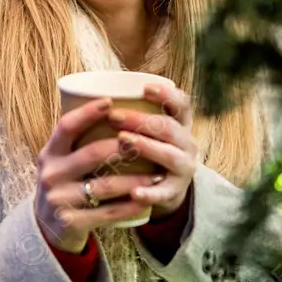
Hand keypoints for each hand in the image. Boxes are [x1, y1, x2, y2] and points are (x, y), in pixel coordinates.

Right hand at [34, 98, 157, 253]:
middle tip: (146, 142)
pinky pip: (107, 212)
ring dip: (134, 179)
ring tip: (156, 175)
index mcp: (49, 153)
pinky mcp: (71, 222)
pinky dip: (129, 206)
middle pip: (91, 154)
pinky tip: (145, 200)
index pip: (66, 126)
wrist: (45, 228)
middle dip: (122, 147)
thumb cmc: (63, 184)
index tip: (110, 101)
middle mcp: (51, 174)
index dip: (87, 112)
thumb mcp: (60, 161)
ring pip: (104, 185)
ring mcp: (60, 200)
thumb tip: (112, 105)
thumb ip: (77, 141)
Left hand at [106, 84, 197, 218]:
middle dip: (142, 121)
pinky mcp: (175, 192)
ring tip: (123, 140)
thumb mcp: (151, 131)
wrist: (168, 189)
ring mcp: (184, 168)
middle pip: (169, 128)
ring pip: (169, 155)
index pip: (181, 104)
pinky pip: (164, 192)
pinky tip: (134, 192)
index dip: (166, 94)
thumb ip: (134, 114)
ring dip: (146, 147)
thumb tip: (95, 89)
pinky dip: (150, 193)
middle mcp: (187, 143)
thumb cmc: (150, 151)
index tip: (144, 89)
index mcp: (181, 124)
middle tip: (114, 117)